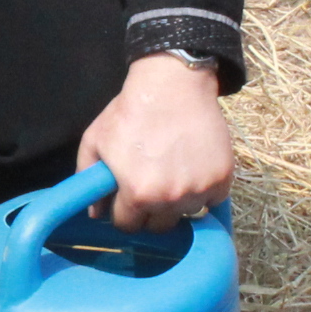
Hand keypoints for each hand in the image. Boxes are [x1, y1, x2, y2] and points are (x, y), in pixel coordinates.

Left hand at [79, 52, 233, 228]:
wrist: (172, 85)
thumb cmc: (130, 111)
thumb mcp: (95, 141)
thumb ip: (88, 179)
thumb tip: (95, 213)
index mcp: (137, 194)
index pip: (128, 225)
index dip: (124, 212)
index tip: (127, 198)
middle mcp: (170, 199)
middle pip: (159, 226)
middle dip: (151, 211)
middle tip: (151, 187)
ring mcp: (199, 189)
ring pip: (187, 213)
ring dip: (179, 201)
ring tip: (173, 174)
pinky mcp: (222, 178)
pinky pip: (212, 199)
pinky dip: (204, 190)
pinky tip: (193, 170)